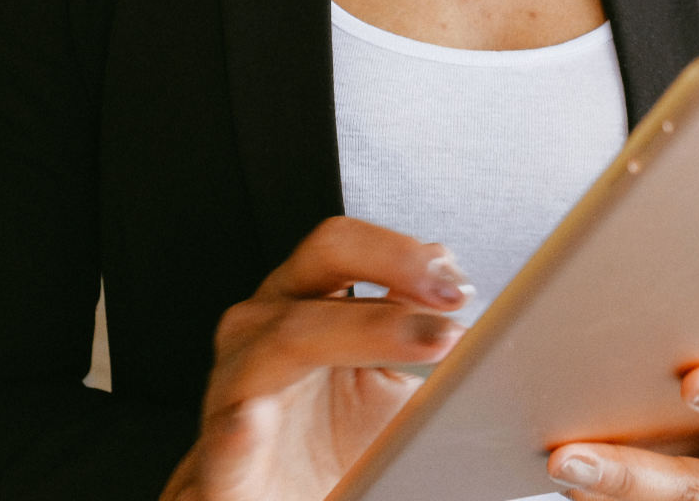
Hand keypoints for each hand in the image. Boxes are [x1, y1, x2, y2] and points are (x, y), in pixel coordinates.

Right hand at [161, 216, 472, 500]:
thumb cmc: (337, 442)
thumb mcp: (395, 382)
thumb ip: (426, 334)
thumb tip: (476, 307)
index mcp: (309, 298)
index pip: (351, 245)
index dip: (407, 255)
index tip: (460, 287)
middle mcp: (269, 324)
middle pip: (324, 258)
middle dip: (392, 265)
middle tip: (450, 298)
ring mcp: (238, 381)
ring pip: (287, 336)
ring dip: (360, 332)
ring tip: (424, 343)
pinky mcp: (222, 453)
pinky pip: (230, 430)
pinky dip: (245, 424)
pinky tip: (261, 419)